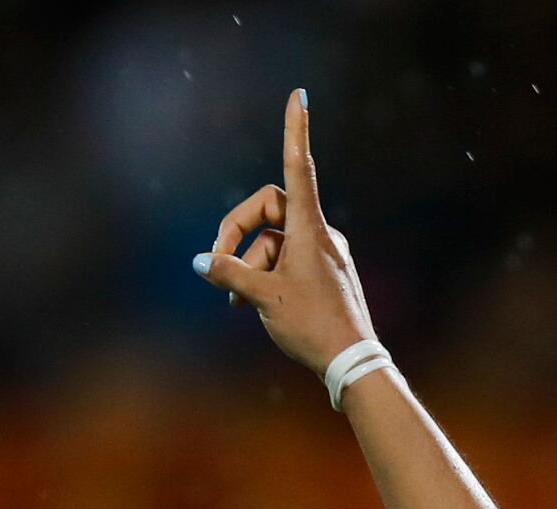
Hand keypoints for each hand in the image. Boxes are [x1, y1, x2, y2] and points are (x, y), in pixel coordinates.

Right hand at [195, 90, 378, 379]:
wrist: (354, 365)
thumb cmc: (313, 328)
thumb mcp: (262, 297)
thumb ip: (229, 273)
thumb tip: (202, 260)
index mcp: (311, 230)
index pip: (299, 167)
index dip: (295, 130)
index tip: (299, 95)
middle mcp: (321, 235)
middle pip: (267, 211)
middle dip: (237, 233)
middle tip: (217, 264)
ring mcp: (324, 255)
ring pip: (272, 243)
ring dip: (249, 265)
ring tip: (239, 301)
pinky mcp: (324, 274)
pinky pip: (286, 262)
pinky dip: (265, 276)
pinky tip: (250, 305)